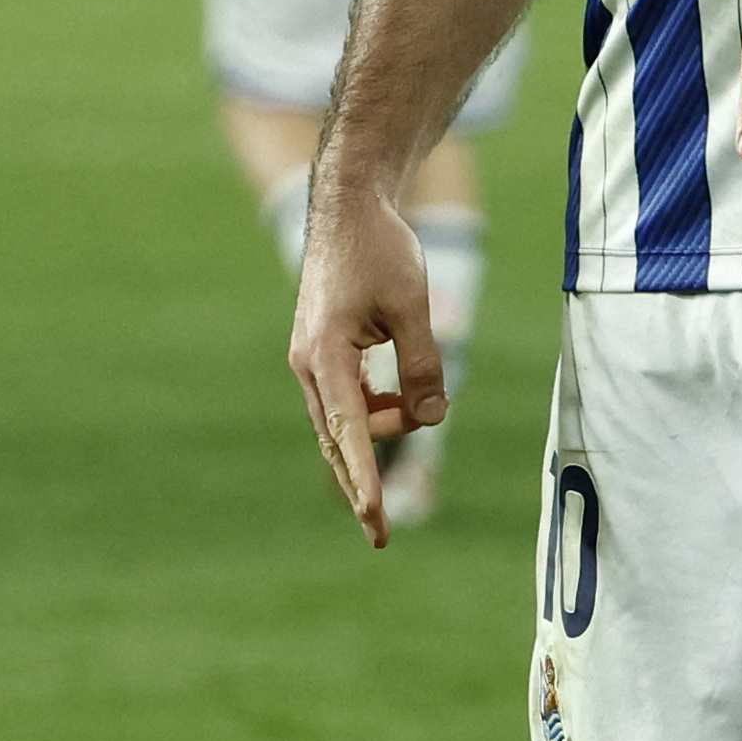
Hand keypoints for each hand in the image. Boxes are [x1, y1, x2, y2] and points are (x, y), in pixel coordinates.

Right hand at [286, 175, 442, 545]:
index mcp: (325, 355)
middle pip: (337, 440)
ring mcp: (310, 361)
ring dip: (382, 428)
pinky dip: (375, 410)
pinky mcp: (321, 353)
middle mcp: (309, 365)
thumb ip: (422, 365)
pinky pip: (346, 400)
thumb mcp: (412, 307)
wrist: (349, 207)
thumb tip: (432, 417)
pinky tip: (402, 397)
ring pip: (343, 421)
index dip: (364, 479)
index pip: (349, 432)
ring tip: (421, 406)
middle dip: (360, 483)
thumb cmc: (381, 250)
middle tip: (380, 534)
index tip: (374, 518)